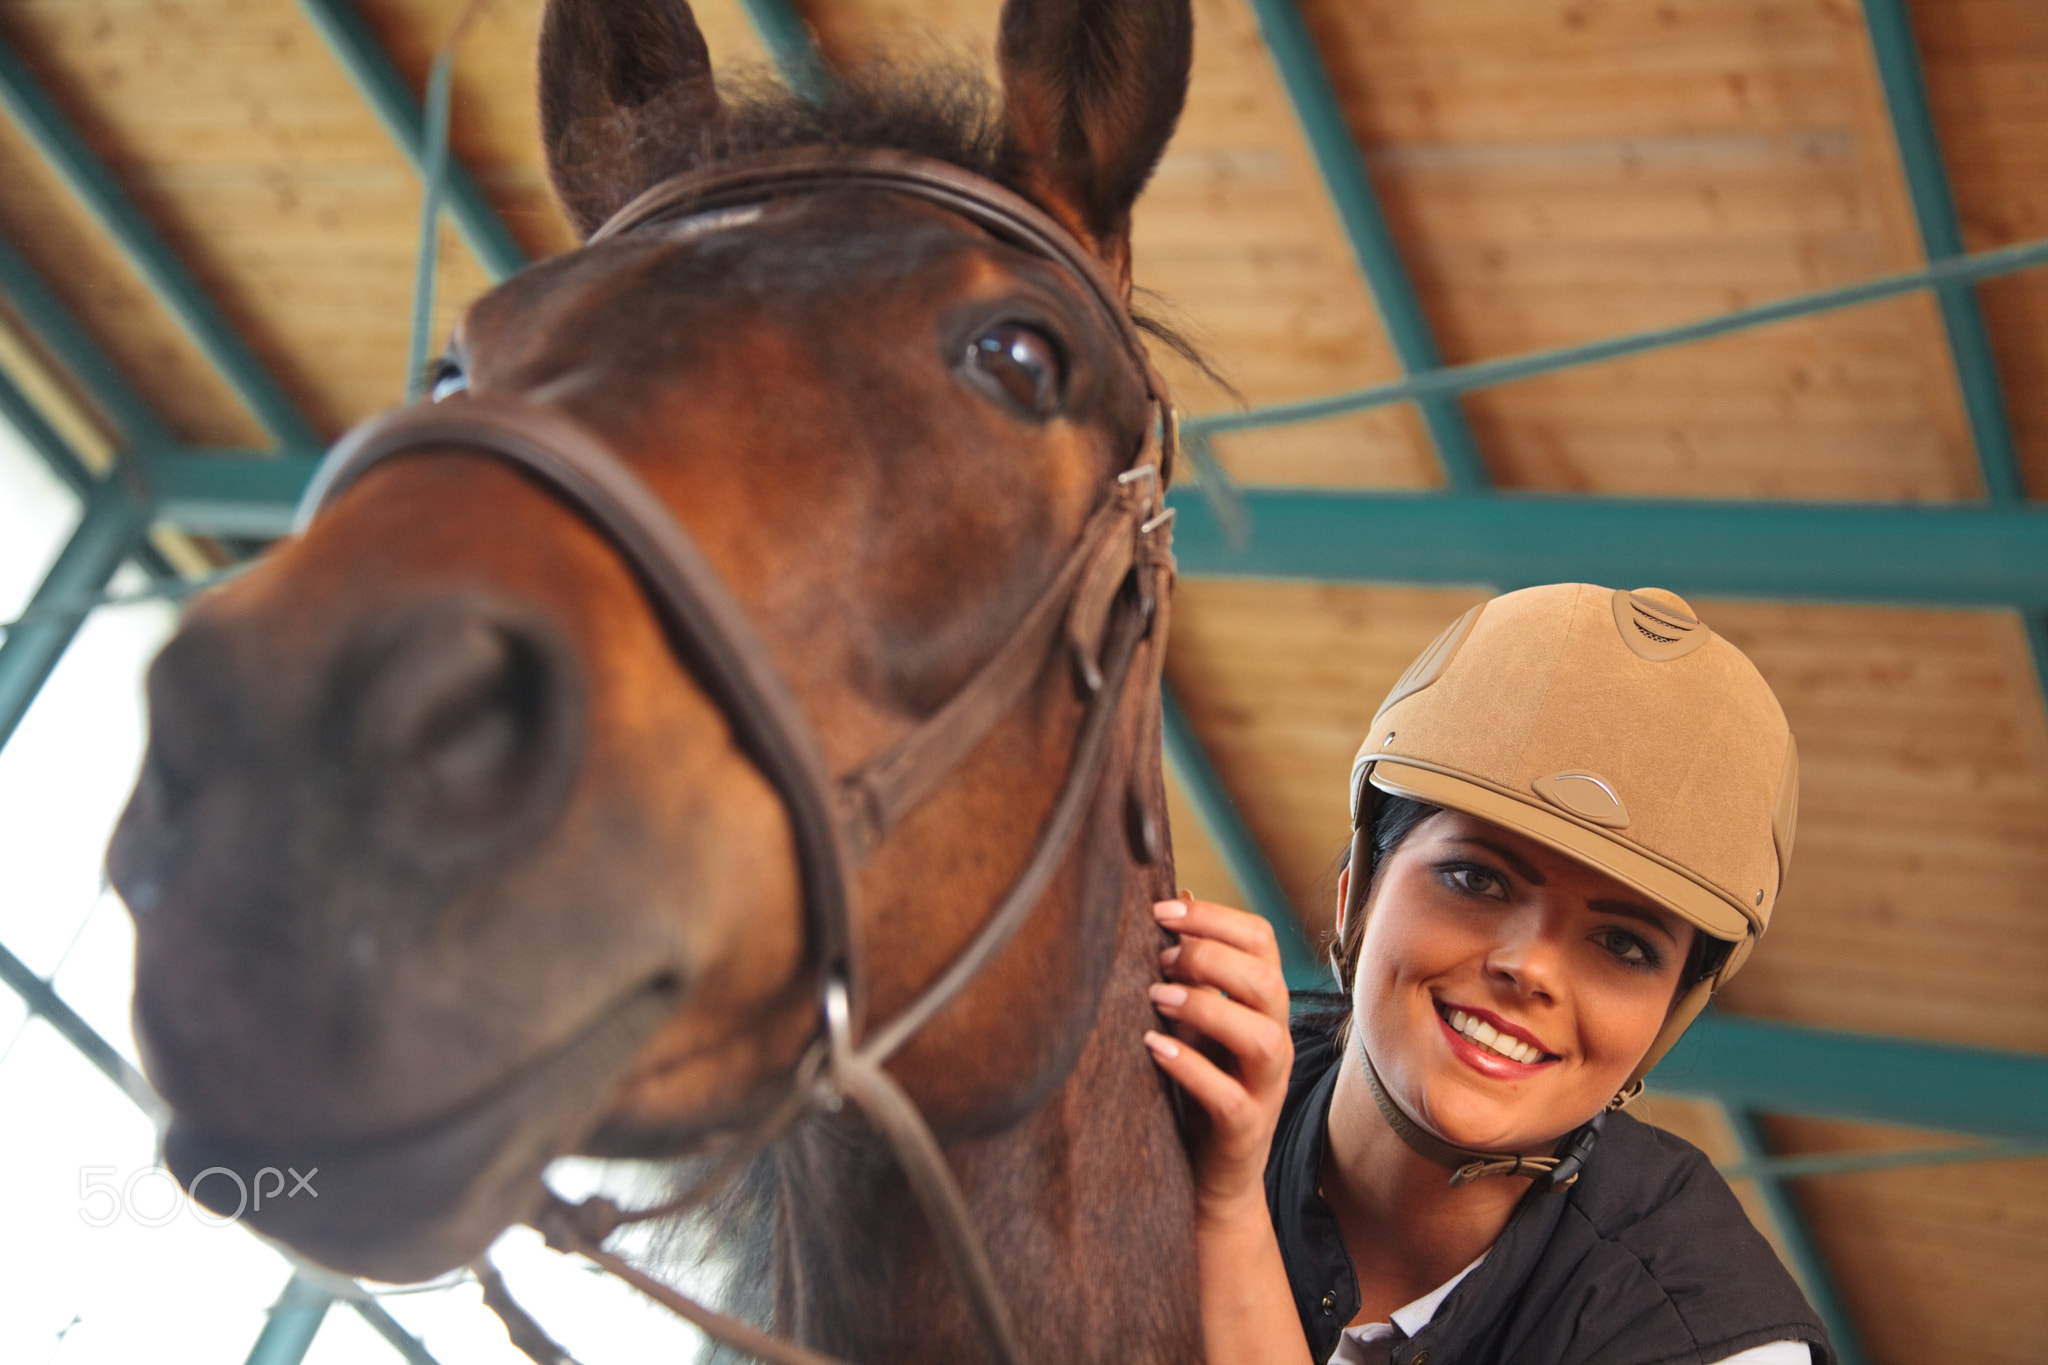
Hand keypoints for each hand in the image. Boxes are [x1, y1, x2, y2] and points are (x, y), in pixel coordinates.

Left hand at [1144, 896, 1293, 1217]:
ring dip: (1206, 1008)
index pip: (1261, 940)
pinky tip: (1154, 1048)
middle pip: (1266, 981)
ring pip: (1260, 1037)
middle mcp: (1274, 1038)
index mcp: (1263, 1003)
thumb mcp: (1197, 1018)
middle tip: (1160, 957)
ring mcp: (1265, 1085)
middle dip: (1211, 957)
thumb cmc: (1202, 1082)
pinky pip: (1228, 1096)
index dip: (1214, 917)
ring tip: (1156, 996)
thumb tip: (1174, 897)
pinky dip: (1190, 1067)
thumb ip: (1192, 968)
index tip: (1162, 911)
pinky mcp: (1244, 1126)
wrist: (1214, 1172)